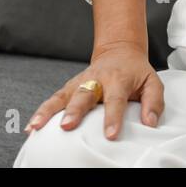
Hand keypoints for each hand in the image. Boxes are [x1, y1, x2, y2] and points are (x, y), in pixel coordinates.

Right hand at [23, 42, 162, 140]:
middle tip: (67, 126)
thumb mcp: (152, 82)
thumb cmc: (136, 72)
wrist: (119, 52)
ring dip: (49, 111)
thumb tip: (150, 123)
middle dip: (75, 111)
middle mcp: (96, 80)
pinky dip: (41, 112)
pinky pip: (53, 99)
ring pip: (62, 96)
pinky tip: (31, 127)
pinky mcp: (69, 88)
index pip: (116, 100)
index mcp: (118, 79)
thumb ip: (154, 102)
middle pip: (84, 95)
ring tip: (36, 127)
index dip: (113, 117)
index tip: (110, 135)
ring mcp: (80, 83)